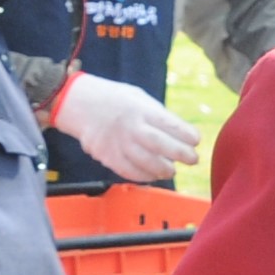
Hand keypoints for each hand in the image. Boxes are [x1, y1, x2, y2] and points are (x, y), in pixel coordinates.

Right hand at [47, 72, 199, 182]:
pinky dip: (144, 176)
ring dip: (163, 169)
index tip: (196, 140)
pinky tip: (153, 175)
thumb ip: (157, 115)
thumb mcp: (138, 98)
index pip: (169, 124)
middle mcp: (130, 127)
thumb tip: (181, 134)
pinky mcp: (107, 156)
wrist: (78, 103)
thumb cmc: (115, 100)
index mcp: (140, 109)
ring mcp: (118, 143)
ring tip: (171, 170)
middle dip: (180, 154)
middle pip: (159, 145)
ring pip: (145, 162)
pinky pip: (129, 171)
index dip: (186, 135)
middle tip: (192, 159)